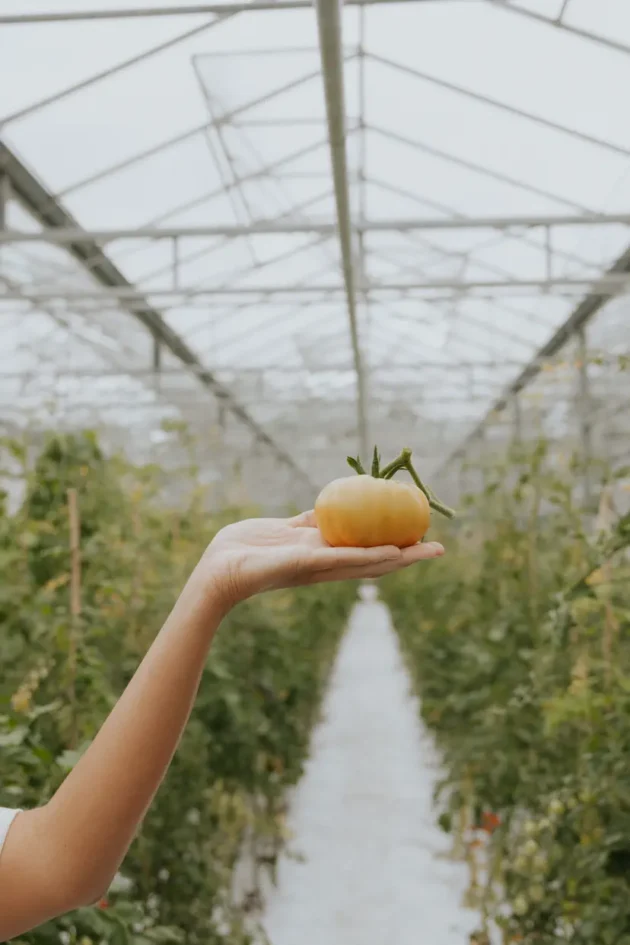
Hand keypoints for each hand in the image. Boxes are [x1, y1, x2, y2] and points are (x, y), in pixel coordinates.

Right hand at [200, 510, 443, 608]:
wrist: (220, 571)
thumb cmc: (256, 573)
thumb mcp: (296, 563)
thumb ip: (331, 556)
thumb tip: (381, 554)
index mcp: (332, 567)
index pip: (380, 561)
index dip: (409, 556)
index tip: (436, 547)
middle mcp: (327, 556)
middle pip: (374, 544)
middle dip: (403, 538)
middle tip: (429, 523)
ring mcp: (310, 543)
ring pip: (351, 528)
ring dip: (374, 519)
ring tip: (395, 505)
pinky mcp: (292, 531)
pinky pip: (322, 515)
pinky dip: (338, 505)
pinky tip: (350, 492)